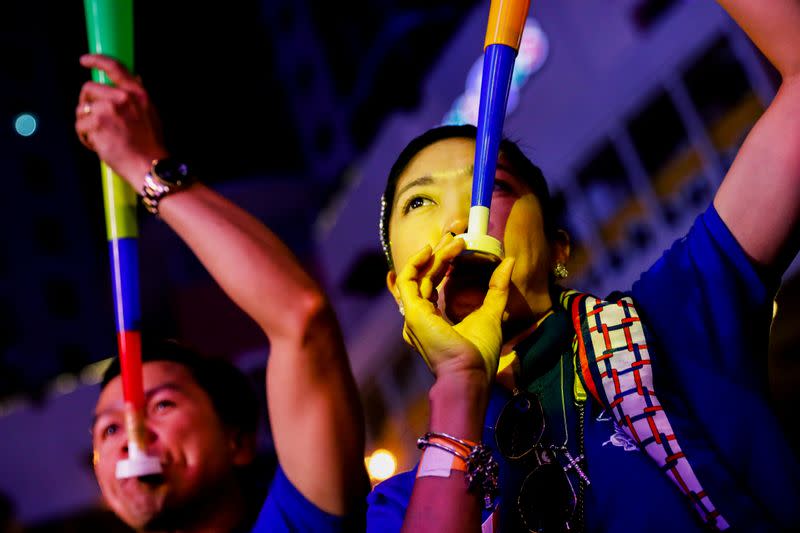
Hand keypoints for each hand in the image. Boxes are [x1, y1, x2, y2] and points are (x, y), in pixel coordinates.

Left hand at [75, 54, 166, 189]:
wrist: (149, 165)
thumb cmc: (151, 145)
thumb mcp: (152, 113)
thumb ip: (138, 96)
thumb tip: (135, 76)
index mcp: (137, 93)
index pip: (114, 67)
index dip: (96, 60)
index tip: (84, 61)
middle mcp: (122, 98)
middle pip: (88, 88)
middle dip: (86, 103)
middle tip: (93, 120)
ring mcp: (108, 110)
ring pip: (81, 109)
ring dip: (85, 124)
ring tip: (99, 138)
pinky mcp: (96, 124)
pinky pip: (80, 126)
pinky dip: (85, 138)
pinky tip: (97, 145)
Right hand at [397, 234, 514, 382]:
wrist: (470, 373)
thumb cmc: (479, 353)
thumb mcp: (491, 312)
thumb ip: (497, 288)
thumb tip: (509, 262)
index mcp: (433, 322)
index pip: (431, 286)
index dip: (442, 264)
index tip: (457, 247)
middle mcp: (419, 318)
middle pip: (424, 278)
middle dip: (438, 256)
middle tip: (454, 237)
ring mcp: (413, 316)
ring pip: (417, 277)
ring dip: (433, 257)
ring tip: (452, 241)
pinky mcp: (413, 313)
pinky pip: (408, 282)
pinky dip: (416, 264)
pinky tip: (431, 250)